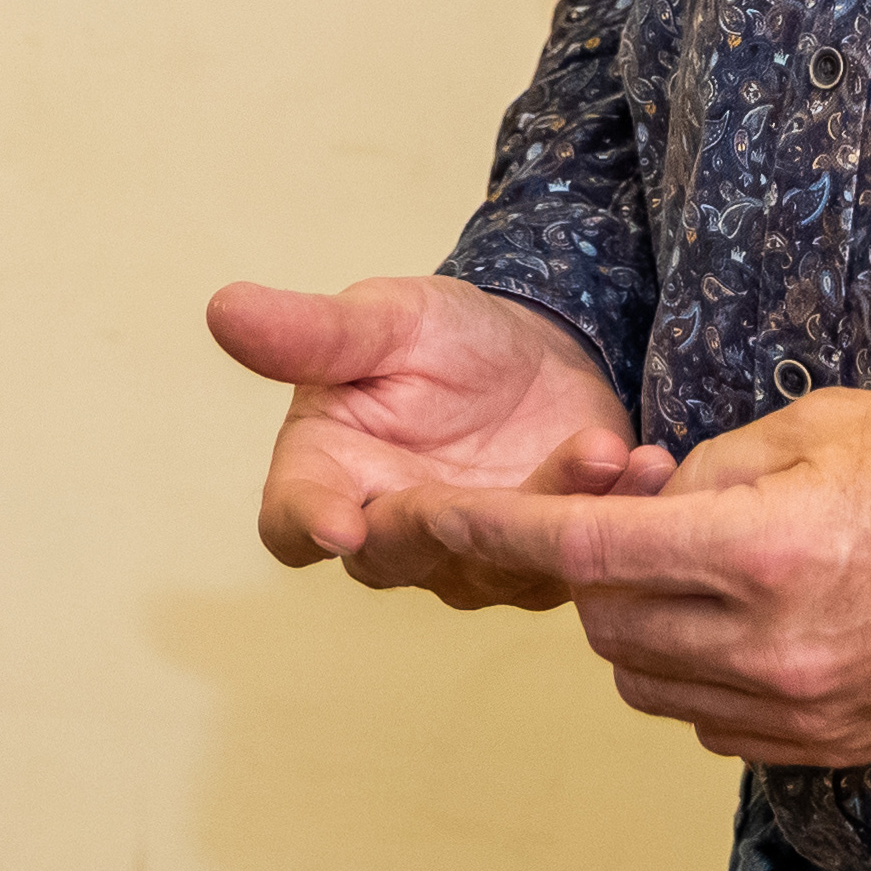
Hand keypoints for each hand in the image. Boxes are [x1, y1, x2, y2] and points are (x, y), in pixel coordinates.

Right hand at [207, 273, 668, 599]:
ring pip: (499, 560)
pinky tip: (647, 464)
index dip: (310, 524)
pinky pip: (578, 552)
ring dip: (551, 512)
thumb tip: (223, 309)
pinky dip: (615, 508)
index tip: (338, 522)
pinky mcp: (549, 560)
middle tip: (487, 496)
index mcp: (327, 474)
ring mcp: (473, 558)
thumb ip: (312, 332)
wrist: (534, 351)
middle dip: (447, 525)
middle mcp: (391, 533)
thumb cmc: (437, 338)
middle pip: (398, 556)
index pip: (292, 519)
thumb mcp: (381, 320)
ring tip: (603, 453)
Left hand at [375, 387, 870, 769]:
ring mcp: (798, 711)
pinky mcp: (827, 749)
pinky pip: (710, 723)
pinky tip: (739, 625)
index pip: (578, 552)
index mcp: (757, 551)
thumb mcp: (817, 426)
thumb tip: (643, 501)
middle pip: (603, 621)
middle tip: (636, 516)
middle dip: (590, 569)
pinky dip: (694, 674)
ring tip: (698, 569)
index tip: (420, 516)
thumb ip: (708, 467)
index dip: (489, 533)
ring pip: (645, 680)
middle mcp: (766, 647)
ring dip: (639, 625)